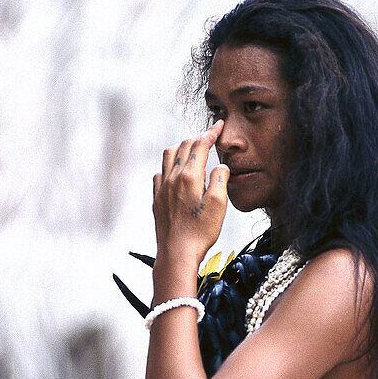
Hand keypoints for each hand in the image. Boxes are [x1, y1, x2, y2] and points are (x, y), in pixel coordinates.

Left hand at [152, 122, 228, 266]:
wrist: (176, 252)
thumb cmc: (200, 231)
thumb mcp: (219, 204)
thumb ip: (220, 179)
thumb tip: (220, 166)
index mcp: (189, 176)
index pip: (200, 145)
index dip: (211, 133)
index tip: (218, 126)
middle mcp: (172, 178)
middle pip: (184, 147)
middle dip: (197, 138)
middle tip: (209, 136)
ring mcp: (162, 188)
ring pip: (168, 156)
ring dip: (181, 148)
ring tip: (191, 149)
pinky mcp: (157, 199)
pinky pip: (160, 173)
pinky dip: (169, 166)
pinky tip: (175, 173)